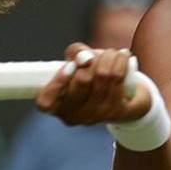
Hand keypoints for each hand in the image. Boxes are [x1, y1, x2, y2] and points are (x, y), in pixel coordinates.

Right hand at [36, 44, 150, 125]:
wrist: (124, 98)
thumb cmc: (91, 76)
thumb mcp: (77, 62)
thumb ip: (75, 54)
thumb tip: (85, 57)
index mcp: (57, 107)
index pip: (46, 103)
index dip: (57, 83)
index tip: (70, 66)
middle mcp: (74, 116)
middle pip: (82, 81)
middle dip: (91, 58)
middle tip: (95, 55)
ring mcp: (96, 117)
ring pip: (103, 76)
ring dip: (109, 57)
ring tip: (112, 53)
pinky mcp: (117, 113)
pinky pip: (118, 80)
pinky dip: (121, 62)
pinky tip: (123, 56)